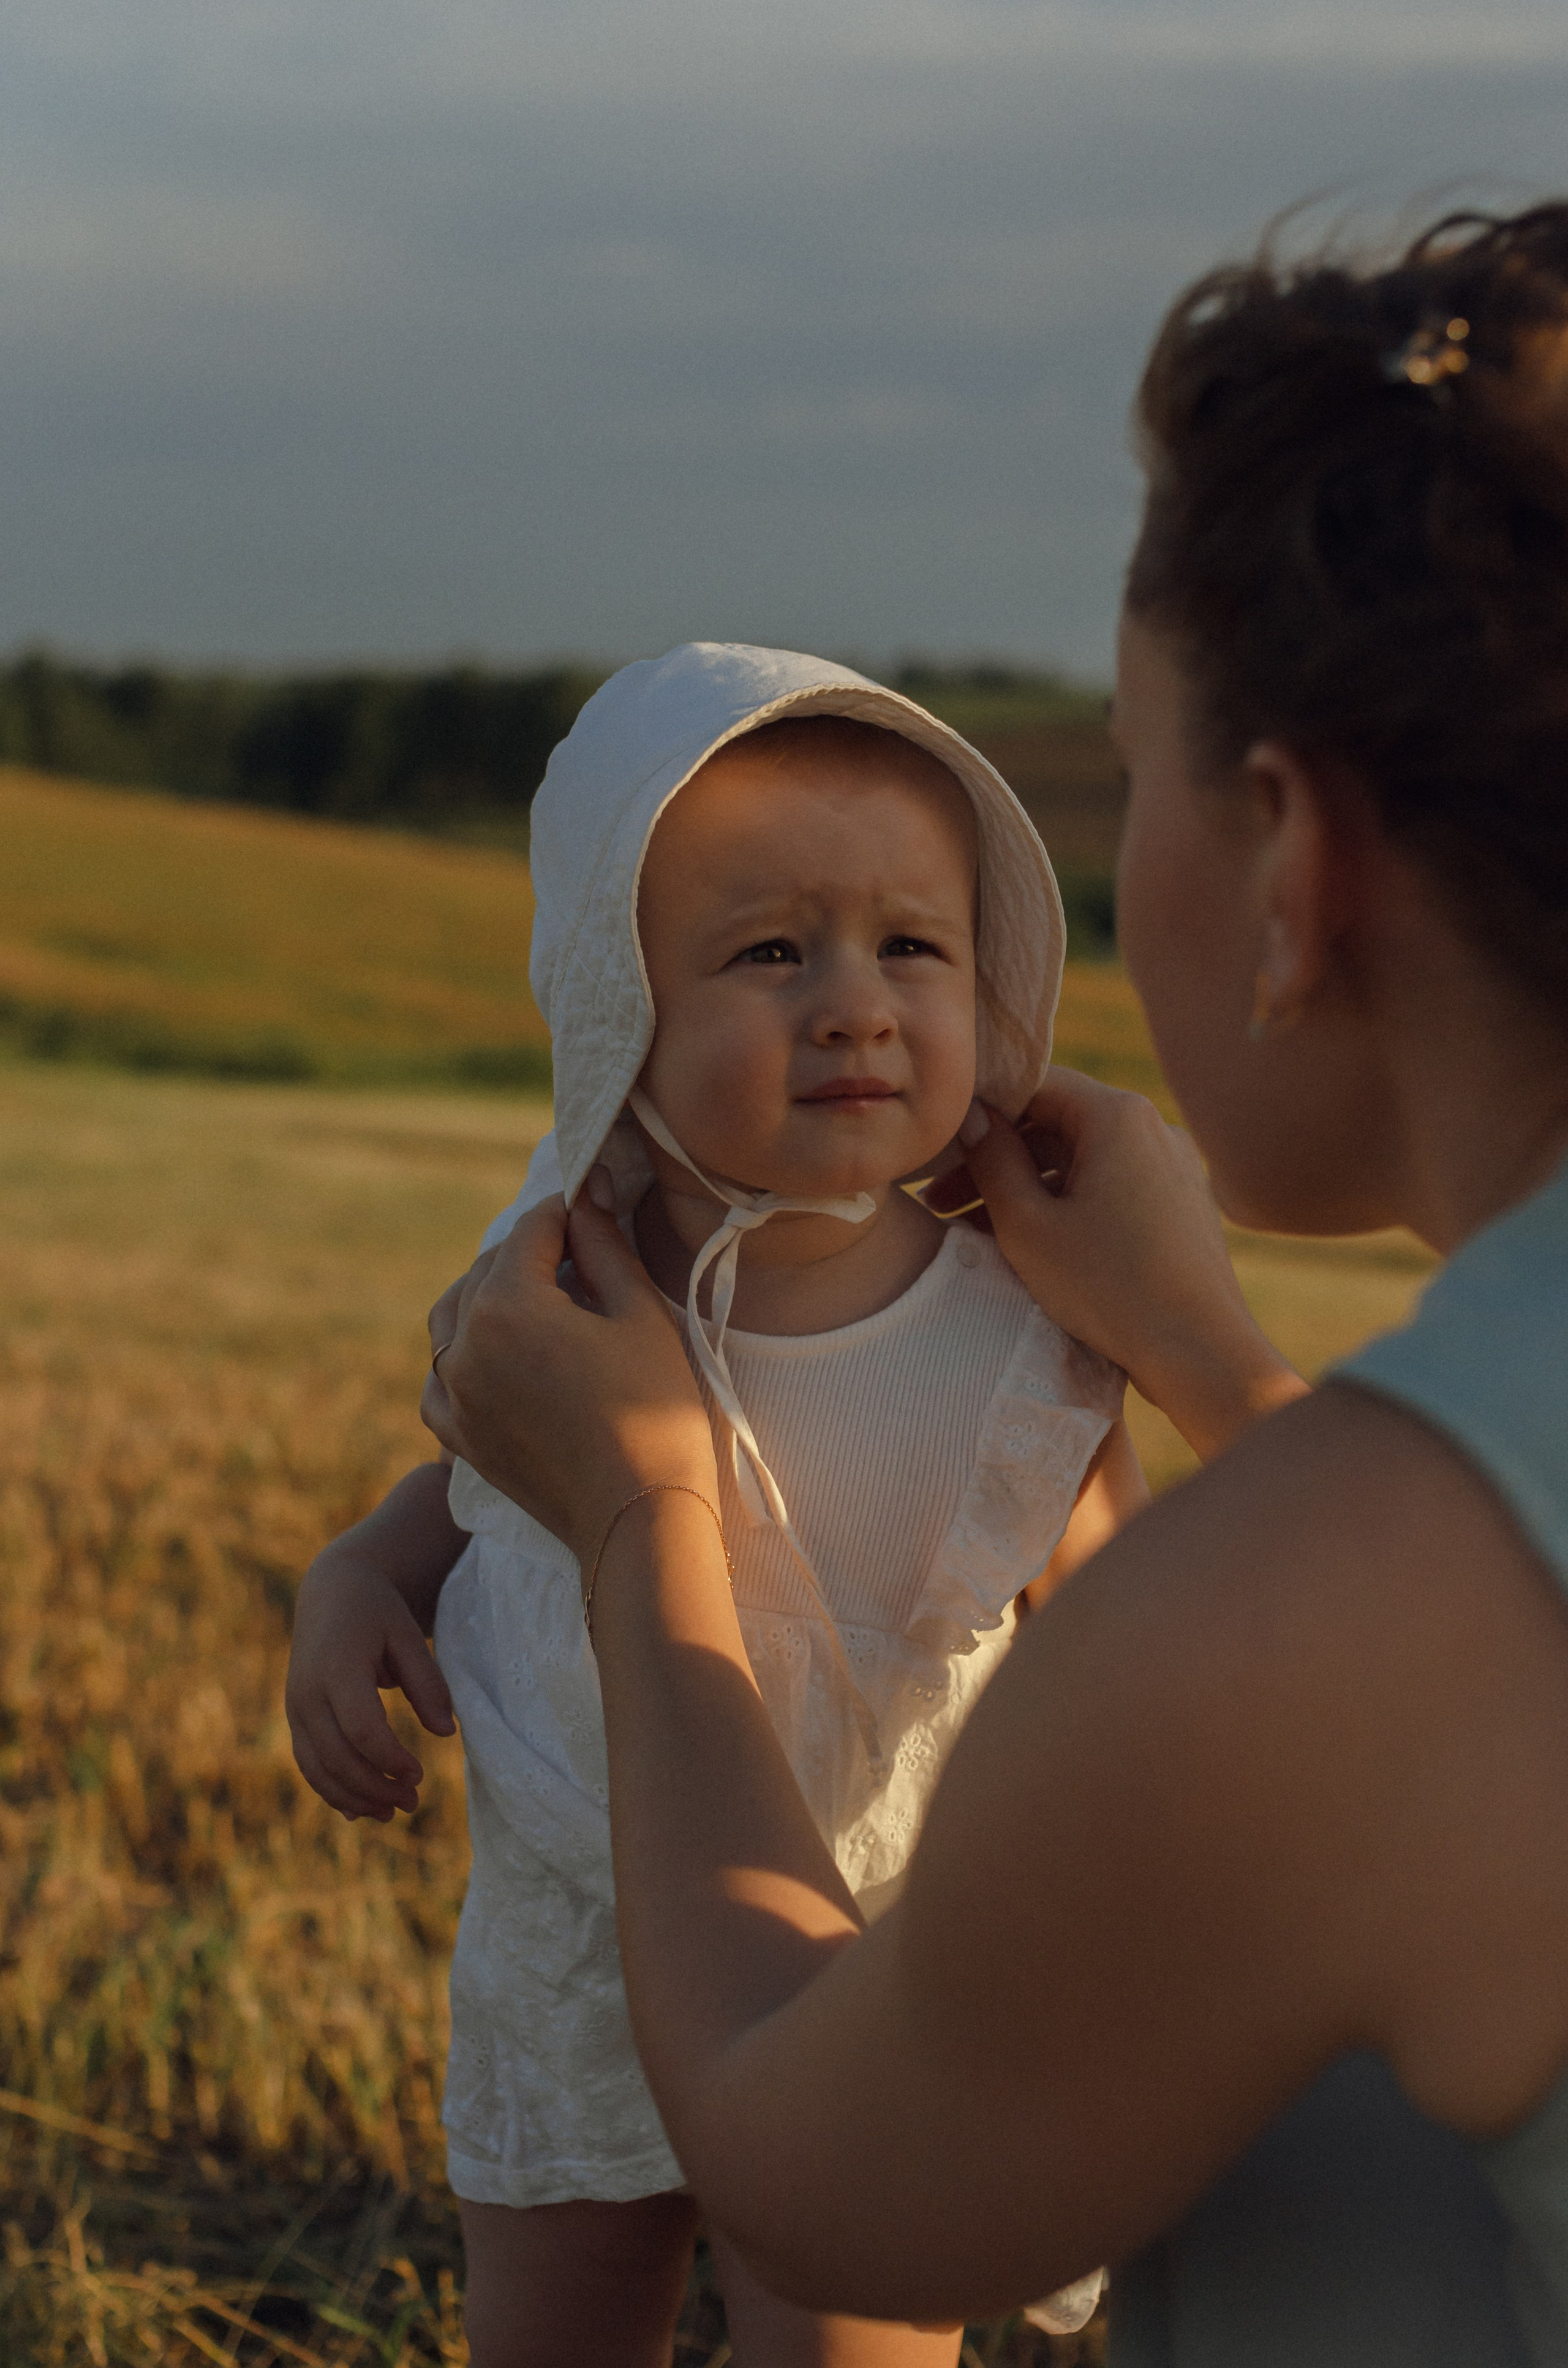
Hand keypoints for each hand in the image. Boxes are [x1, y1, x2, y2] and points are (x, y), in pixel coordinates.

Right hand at [286, 1551, 456, 1821]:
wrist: (331, 1593)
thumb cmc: (378, 1613)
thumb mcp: (408, 1635)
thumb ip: (428, 1683)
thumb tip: (447, 1733)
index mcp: (337, 1668)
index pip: (361, 1729)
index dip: (390, 1760)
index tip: (420, 1775)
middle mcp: (307, 1693)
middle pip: (337, 1758)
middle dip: (374, 1789)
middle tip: (413, 1803)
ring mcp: (295, 1708)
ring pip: (317, 1769)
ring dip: (353, 1798)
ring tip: (391, 1813)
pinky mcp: (295, 1718)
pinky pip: (309, 1764)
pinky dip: (332, 1791)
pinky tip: (361, 1810)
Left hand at [422, 1179, 717, 1574]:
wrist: (638, 1520)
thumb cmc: (655, 1412)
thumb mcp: (640, 1315)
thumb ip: (604, 1246)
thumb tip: (585, 1195)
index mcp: (506, 1306)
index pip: (534, 1229)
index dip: (571, 1209)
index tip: (597, 1201)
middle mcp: (463, 1345)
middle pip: (488, 1267)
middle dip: (532, 1250)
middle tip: (583, 1249)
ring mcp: (454, 1395)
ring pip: (452, 1317)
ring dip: (489, 1294)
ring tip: (541, 1296)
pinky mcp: (458, 1436)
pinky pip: (441, 1377)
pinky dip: (463, 1355)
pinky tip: (498, 1355)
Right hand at [949, 1071, 1304, 1458]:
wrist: (1200, 1352)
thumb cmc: (1108, 1287)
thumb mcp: (1028, 1225)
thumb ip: (993, 1161)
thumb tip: (973, 1119)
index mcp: (1118, 1115)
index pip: (1033, 1086)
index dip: (980, 1114)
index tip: (939, 1150)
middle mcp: (1154, 1127)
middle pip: (1056, 1127)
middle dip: (997, 1162)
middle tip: (939, 1203)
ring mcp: (1173, 1166)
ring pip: (1082, 1164)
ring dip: (1028, 1190)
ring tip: (975, 1234)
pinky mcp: (1181, 1205)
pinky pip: (1112, 1190)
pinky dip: (1068, 1207)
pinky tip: (1032, 1245)